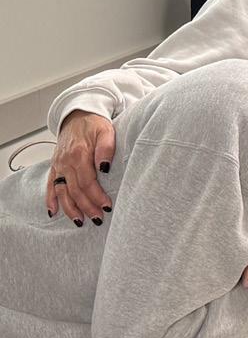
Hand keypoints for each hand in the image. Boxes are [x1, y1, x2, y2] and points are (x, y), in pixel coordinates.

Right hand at [46, 111, 115, 225]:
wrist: (78, 116)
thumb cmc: (95, 125)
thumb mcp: (106, 132)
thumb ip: (106, 148)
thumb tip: (105, 167)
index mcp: (79, 154)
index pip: (87, 181)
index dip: (97, 196)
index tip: (107, 206)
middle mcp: (66, 161)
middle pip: (75, 190)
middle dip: (86, 207)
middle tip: (97, 219)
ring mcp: (59, 165)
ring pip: (62, 191)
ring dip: (70, 208)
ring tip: (79, 222)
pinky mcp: (55, 166)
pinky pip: (50, 185)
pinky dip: (50, 199)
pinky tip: (53, 212)